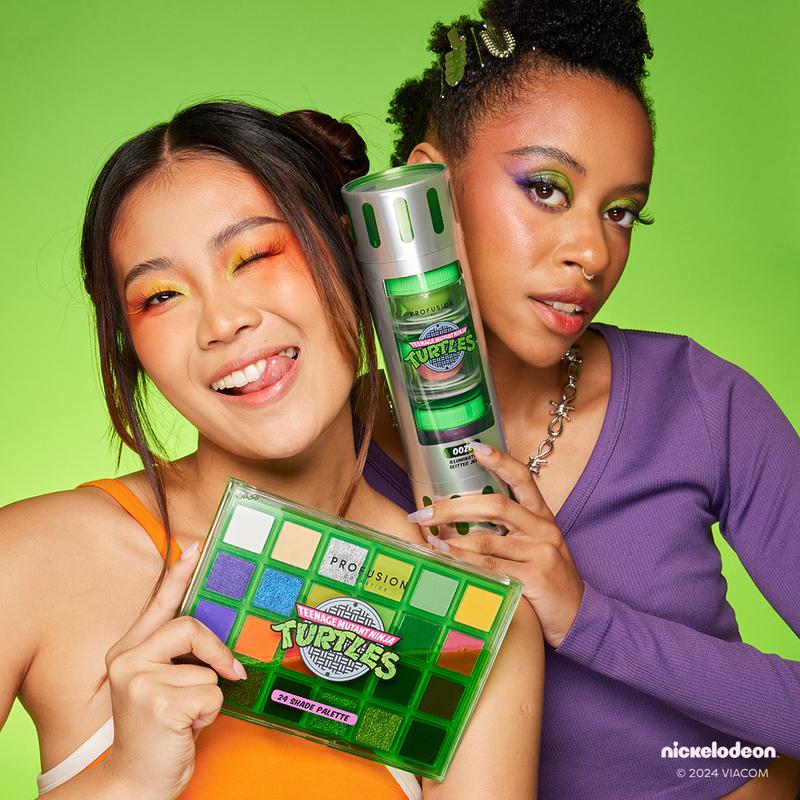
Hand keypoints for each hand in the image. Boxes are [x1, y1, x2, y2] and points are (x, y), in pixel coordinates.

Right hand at [104, 542, 246, 799]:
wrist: (135, 783)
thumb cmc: (157, 732)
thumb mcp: (163, 687)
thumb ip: (179, 658)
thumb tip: (215, 636)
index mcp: (129, 652)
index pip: (158, 605)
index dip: (178, 575)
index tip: (196, 547)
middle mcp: (128, 661)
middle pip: (190, 628)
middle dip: (216, 652)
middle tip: (230, 673)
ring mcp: (140, 681)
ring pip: (207, 671)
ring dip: (207, 699)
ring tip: (185, 719)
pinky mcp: (159, 704)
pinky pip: (210, 695)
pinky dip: (208, 716)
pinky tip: (185, 731)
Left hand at [407, 443, 584, 647]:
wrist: (580, 617)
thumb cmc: (549, 579)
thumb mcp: (535, 546)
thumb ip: (508, 531)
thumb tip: (461, 520)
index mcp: (543, 516)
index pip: (523, 479)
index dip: (500, 461)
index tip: (475, 447)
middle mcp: (543, 529)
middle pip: (496, 505)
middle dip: (455, 506)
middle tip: (425, 511)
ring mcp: (540, 553)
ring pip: (487, 540)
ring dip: (452, 538)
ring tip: (427, 536)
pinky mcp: (535, 579)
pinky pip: (491, 568)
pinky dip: (463, 562)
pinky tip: (444, 557)